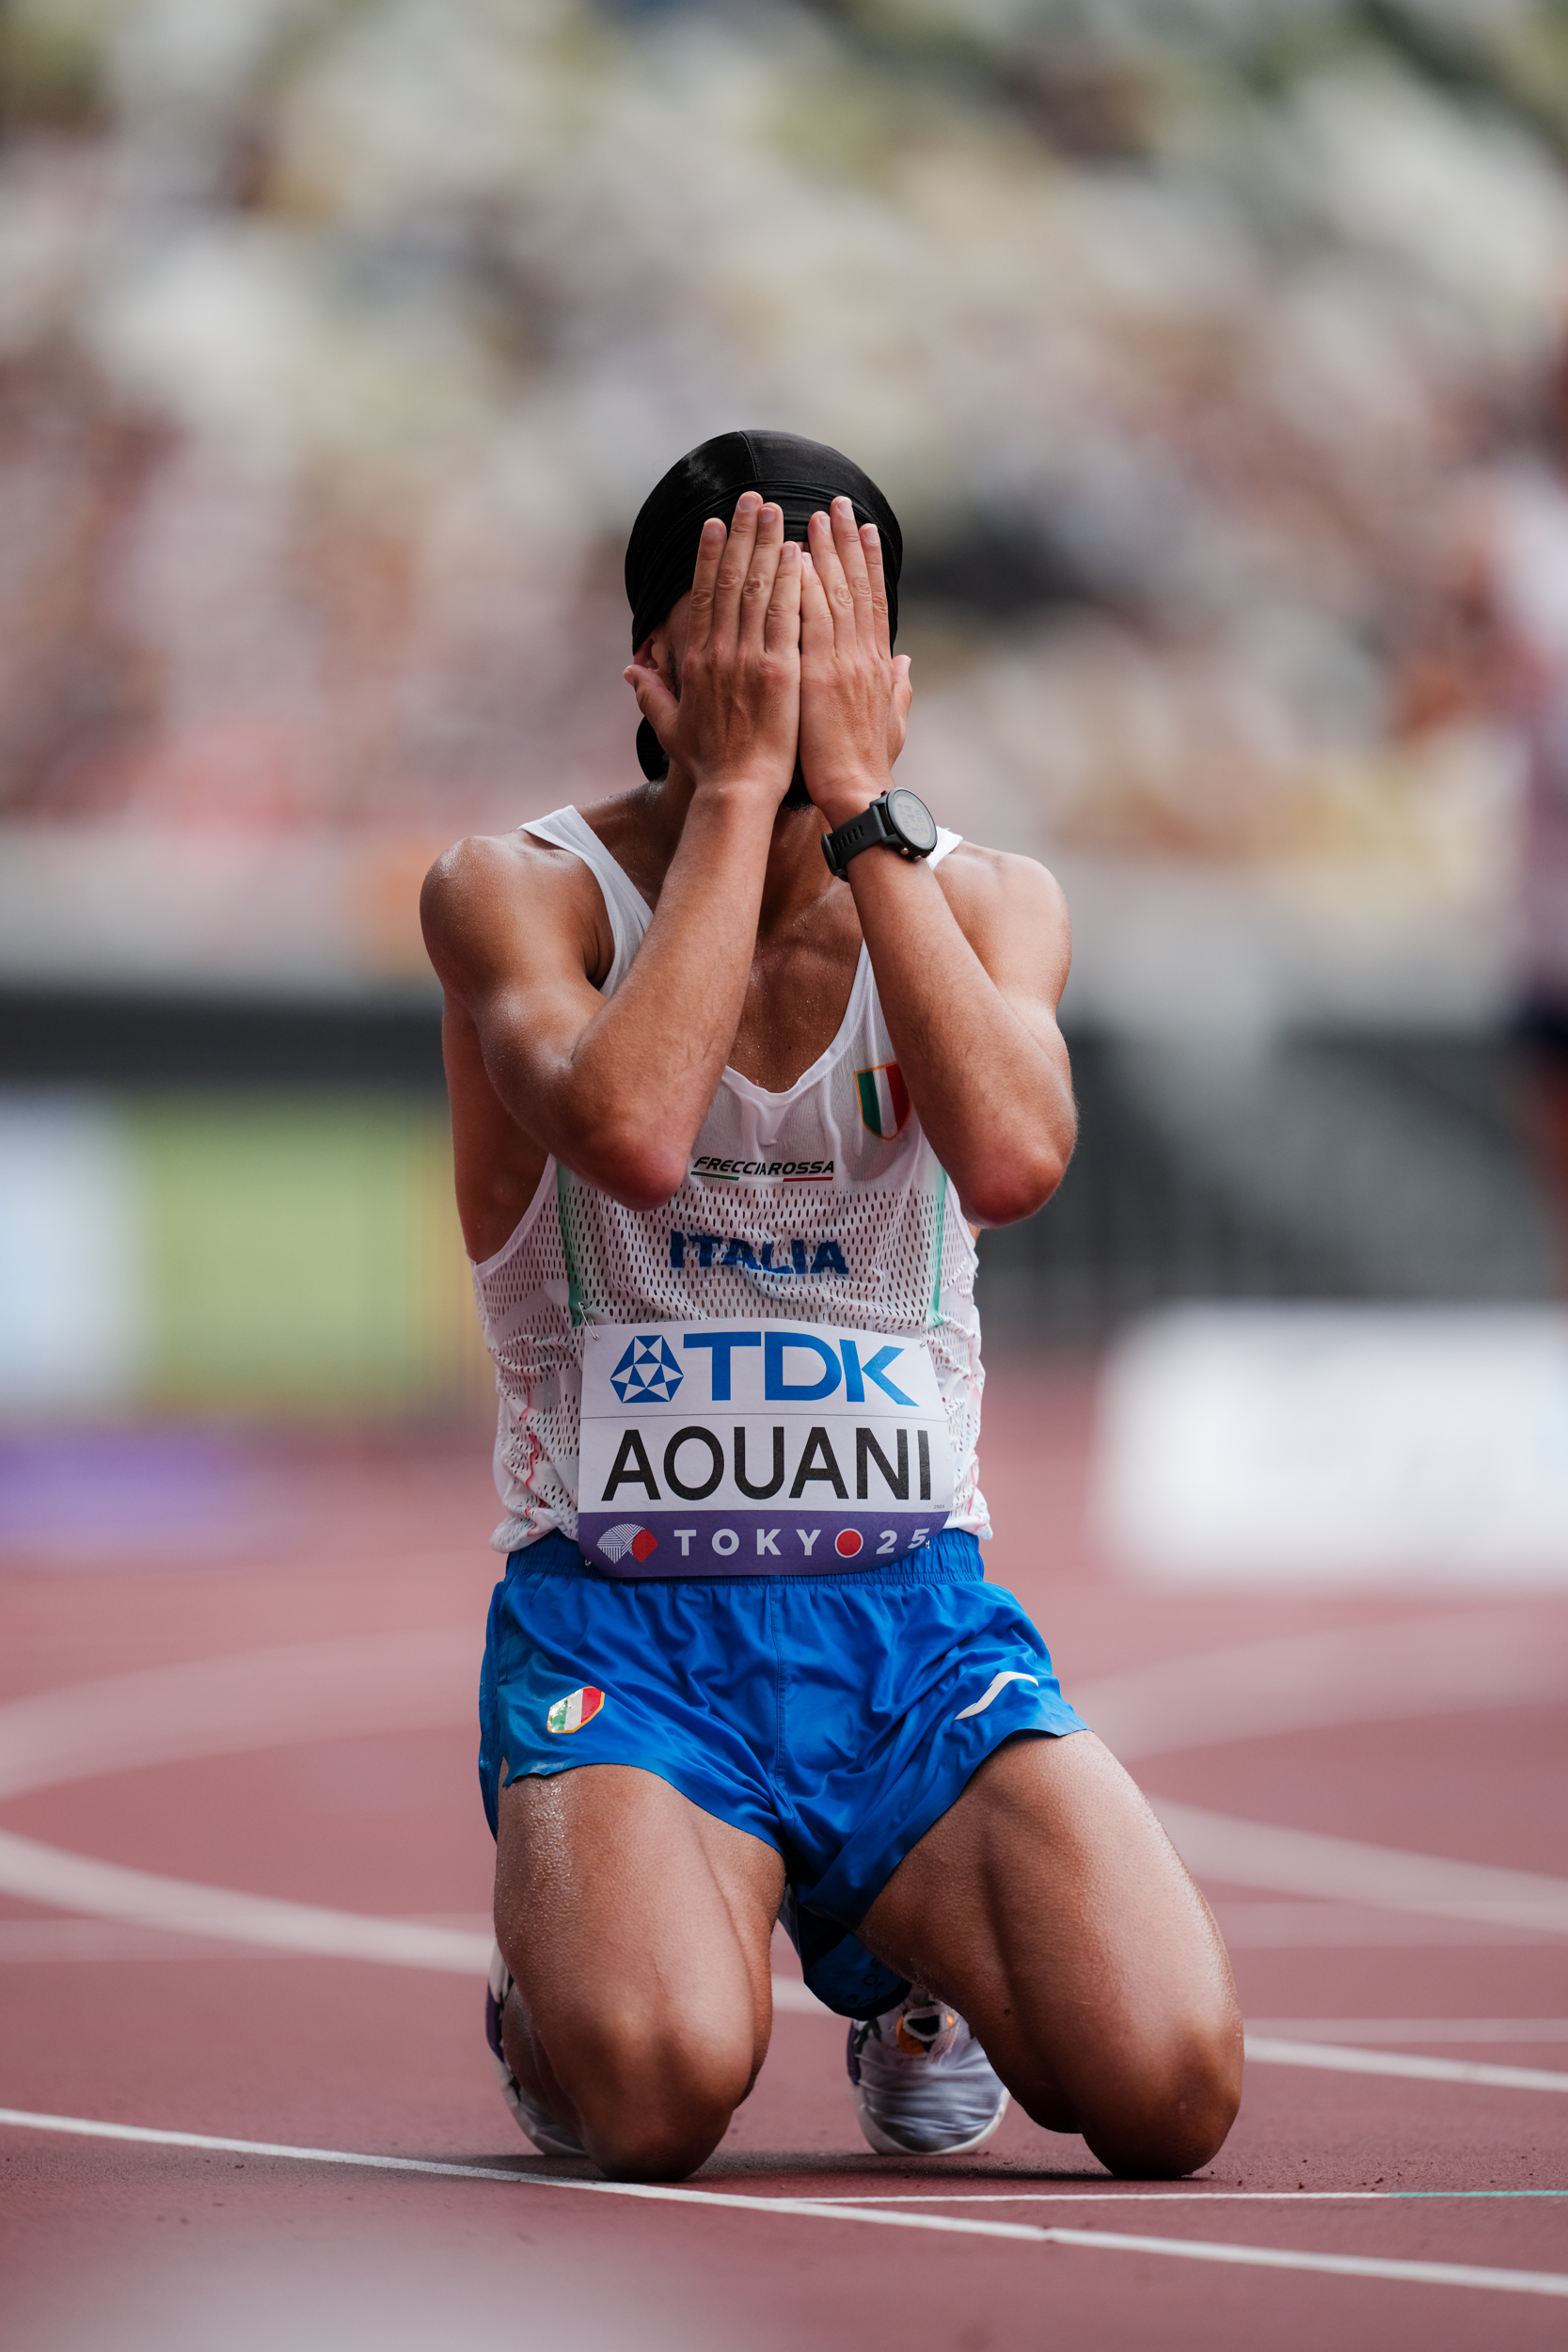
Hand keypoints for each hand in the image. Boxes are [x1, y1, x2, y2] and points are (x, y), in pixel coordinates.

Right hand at [623, 495, 801, 800]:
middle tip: (753, 498)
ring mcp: (751, 660)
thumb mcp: (669, 727)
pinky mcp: (782, 673)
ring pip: (759, 590)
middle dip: (742, 535)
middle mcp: (721, 652)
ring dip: (768, 545)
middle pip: (731, 580)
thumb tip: (630, 670)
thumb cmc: (707, 765)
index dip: (709, 555)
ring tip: (779, 510)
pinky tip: (798, 553)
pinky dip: (791, 583)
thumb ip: (649, 693)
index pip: (703, 595)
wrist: (737, 792)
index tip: (717, 523)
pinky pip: (787, 618)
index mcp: (697, 660)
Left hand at [797, 497, 913, 825]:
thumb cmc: (867, 767)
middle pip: (856, 586)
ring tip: (817, 515)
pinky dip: (804, 587)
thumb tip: (906, 663)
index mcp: (876, 665)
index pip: (872, 602)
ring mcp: (842, 663)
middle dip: (848, 542)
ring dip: (826, 552)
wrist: (858, 795)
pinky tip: (795, 557)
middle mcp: (863, 656)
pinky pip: (810, 620)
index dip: (869, 563)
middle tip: (839, 503)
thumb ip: (897, 690)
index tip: (865, 529)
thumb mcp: (891, 724)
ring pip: (834, 594)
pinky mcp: (819, 675)